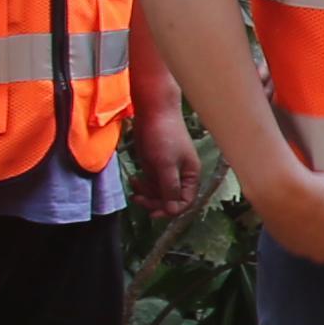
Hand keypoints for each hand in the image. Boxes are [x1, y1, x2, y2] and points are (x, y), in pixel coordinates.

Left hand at [131, 105, 204, 220]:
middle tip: (138, 200)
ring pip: (158, 192)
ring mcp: (167, 170)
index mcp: (190, 175)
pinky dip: (142, 185)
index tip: (153, 213)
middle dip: (154, 202)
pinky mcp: (155, 164)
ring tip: (134, 188)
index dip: (170, 210)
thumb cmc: (163, 136)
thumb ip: (169, 189)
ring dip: (146, 194)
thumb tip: (172, 211)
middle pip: (170, 199)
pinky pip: (150, 182)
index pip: (185, 201)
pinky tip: (133, 180)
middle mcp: (180, 175)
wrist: (153, 111)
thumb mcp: (166, 165)